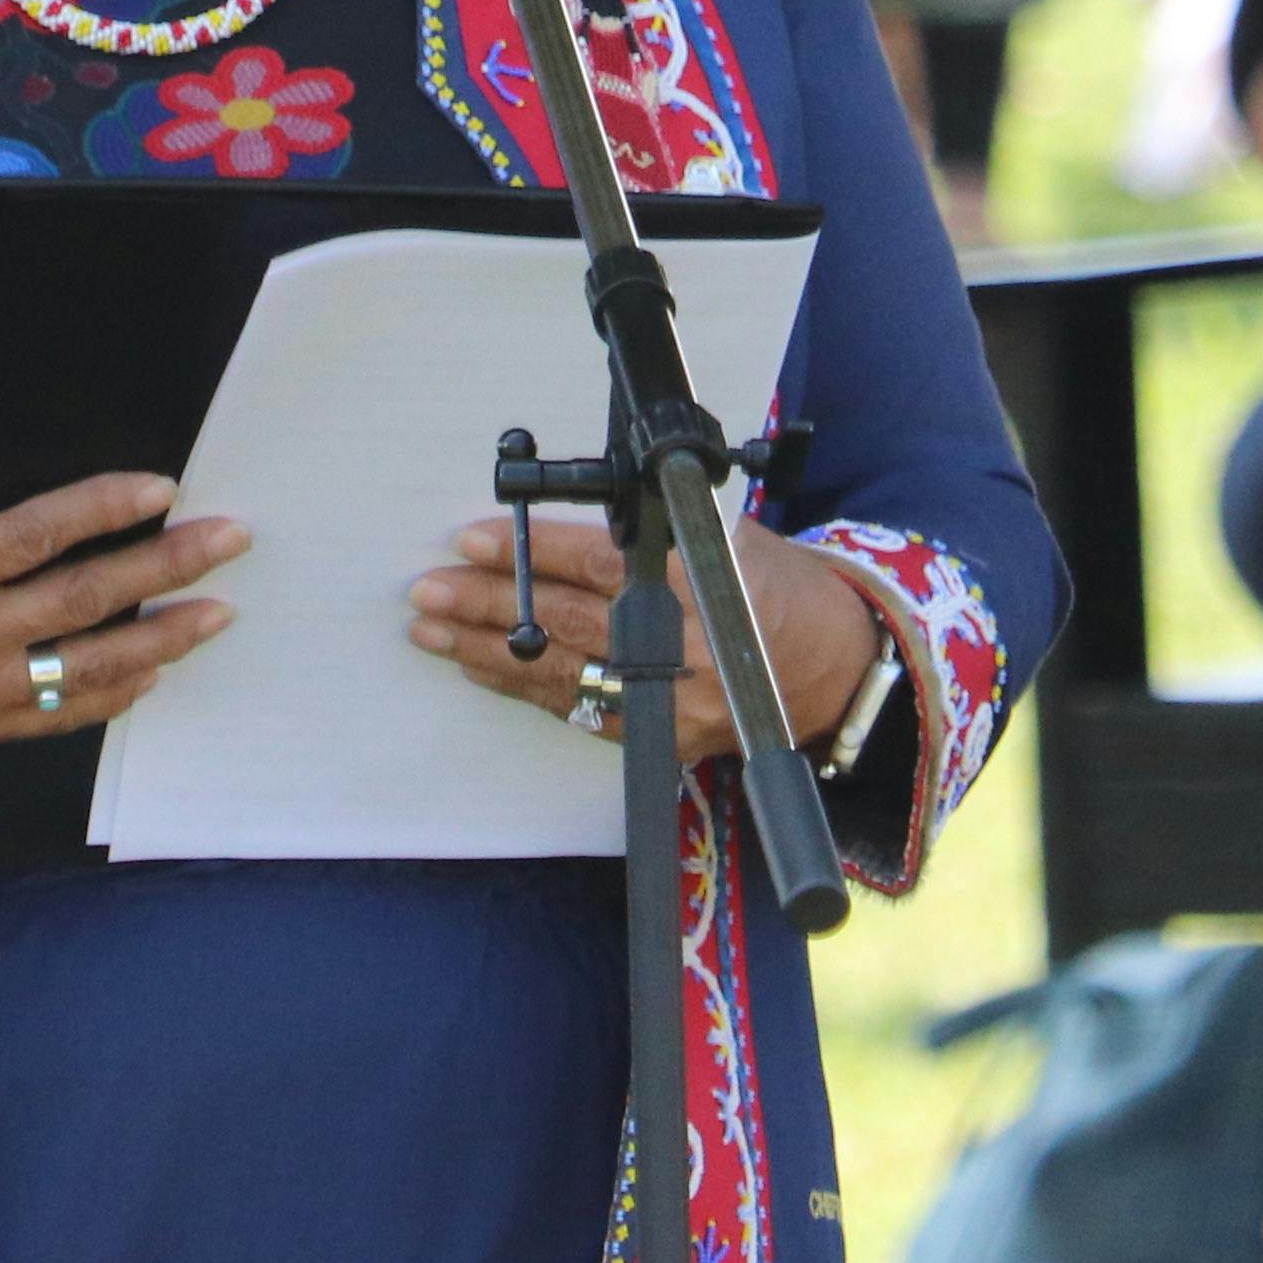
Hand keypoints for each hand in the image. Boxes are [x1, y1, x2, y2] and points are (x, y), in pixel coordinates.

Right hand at [0, 470, 242, 847]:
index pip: (30, 539)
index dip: (101, 510)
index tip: (159, 485)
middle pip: (82, 603)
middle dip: (164, 568)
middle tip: (232, 539)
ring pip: (86, 669)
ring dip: (161, 640)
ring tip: (220, 613)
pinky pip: (54, 718)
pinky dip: (109, 698)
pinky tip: (150, 678)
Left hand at [408, 516, 880, 766]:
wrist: (832, 669)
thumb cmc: (774, 588)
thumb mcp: (725, 536)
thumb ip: (652, 531)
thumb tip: (565, 520)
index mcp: (704, 584)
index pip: (599, 565)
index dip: (532, 552)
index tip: (475, 537)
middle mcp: (686, 649)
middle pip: (569, 622)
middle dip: (490, 603)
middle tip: (430, 587)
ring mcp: (674, 704)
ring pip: (561, 672)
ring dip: (487, 648)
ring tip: (432, 626)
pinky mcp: (664, 742)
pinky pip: (578, 710)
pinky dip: (524, 686)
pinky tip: (480, 665)